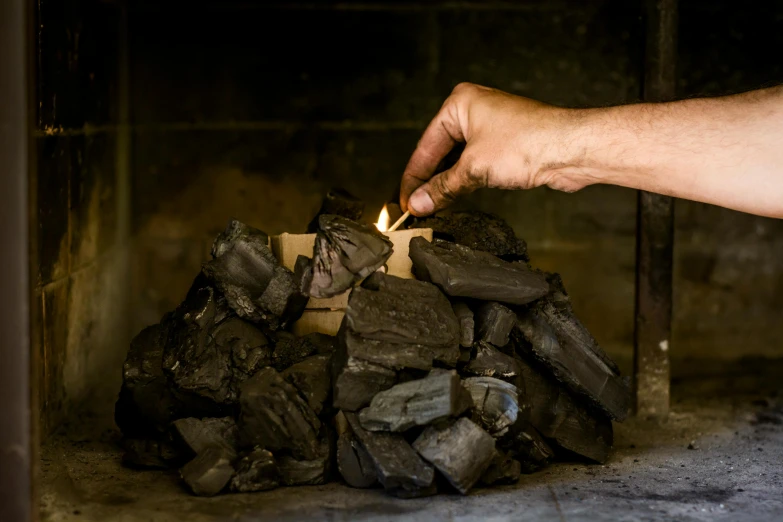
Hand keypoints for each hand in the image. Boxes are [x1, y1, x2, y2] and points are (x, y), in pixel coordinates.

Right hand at [400, 82, 587, 215]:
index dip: (414, 177)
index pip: (426, 146)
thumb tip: (419, 203)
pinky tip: (455, 197)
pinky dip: (464, 181)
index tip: (405, 201)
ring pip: (457, 160)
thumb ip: (442, 188)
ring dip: (446, 183)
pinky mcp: (505, 145)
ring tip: (432, 206)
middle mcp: (473, 110)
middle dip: (429, 181)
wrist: (570, 149)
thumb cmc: (528, 143)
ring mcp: (490, 127)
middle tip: (416, 207)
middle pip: (440, 152)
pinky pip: (475, 164)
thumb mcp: (474, 169)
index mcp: (459, 104)